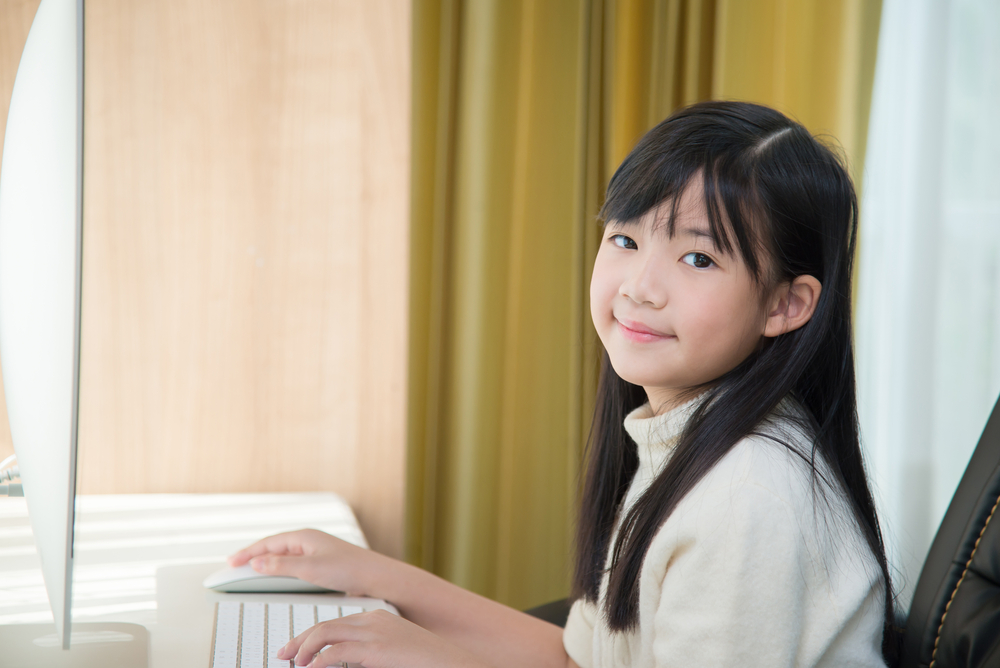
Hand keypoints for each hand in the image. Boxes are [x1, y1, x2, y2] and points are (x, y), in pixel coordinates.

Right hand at [228, 529, 392, 595]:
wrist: (373, 577)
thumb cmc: (348, 569)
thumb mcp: (309, 569)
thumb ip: (281, 566)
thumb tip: (258, 562)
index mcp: (304, 536)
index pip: (268, 543)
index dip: (248, 552)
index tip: (231, 561)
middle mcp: (308, 540)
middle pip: (273, 546)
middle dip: (253, 554)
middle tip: (233, 564)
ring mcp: (314, 550)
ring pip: (282, 554)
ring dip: (264, 560)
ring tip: (248, 567)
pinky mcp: (320, 561)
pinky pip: (292, 561)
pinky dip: (278, 566)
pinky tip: (276, 573)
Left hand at [277, 609, 489, 667]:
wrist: (453, 662)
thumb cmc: (427, 662)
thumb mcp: (392, 654)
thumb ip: (369, 654)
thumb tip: (343, 663)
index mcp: (378, 618)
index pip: (335, 622)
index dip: (310, 635)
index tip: (295, 650)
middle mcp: (374, 620)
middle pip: (325, 625)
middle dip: (300, 640)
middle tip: (284, 655)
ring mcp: (375, 632)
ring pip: (326, 634)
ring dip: (304, 650)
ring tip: (295, 665)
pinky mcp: (377, 649)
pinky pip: (337, 653)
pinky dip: (318, 663)